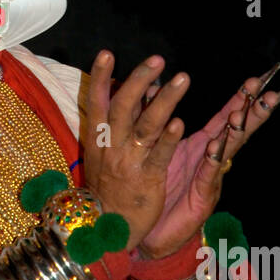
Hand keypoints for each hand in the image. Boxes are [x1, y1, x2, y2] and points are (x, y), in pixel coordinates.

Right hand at [83, 51, 188, 248]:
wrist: (106, 226)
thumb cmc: (108, 183)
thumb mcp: (105, 150)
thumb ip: (120, 120)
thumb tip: (135, 88)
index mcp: (99, 138)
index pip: (97, 102)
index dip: (100, 78)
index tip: (106, 53)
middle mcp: (112, 146)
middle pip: (123, 107)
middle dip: (139, 80)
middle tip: (158, 59)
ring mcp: (129, 162)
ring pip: (146, 126)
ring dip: (164, 101)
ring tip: (182, 79)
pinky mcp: (147, 179)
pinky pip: (158, 156)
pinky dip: (168, 139)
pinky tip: (180, 123)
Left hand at [139, 63, 279, 258]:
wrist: (152, 231)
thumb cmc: (159, 189)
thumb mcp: (161, 151)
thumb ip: (162, 123)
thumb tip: (154, 89)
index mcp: (203, 147)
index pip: (226, 118)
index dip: (240, 99)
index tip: (255, 79)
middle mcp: (211, 160)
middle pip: (237, 131)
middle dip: (254, 112)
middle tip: (269, 93)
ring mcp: (210, 178)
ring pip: (227, 151)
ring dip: (235, 132)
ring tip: (241, 114)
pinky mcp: (201, 196)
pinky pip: (207, 174)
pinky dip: (213, 160)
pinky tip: (216, 147)